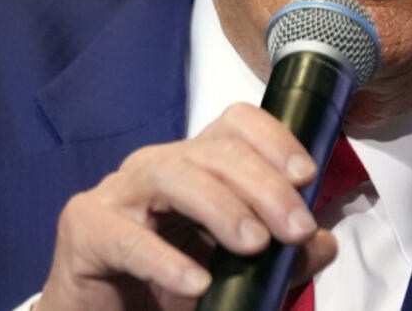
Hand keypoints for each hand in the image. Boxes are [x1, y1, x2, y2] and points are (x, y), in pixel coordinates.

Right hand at [35, 103, 337, 309]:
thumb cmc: (167, 288)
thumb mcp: (238, 273)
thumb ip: (282, 257)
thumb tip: (324, 243)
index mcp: (195, 164)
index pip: (235, 124)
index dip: (273, 138)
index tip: (307, 176)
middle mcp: (157, 165)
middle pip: (213, 151)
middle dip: (264, 185)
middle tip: (296, 228)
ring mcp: (118, 192)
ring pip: (173, 176)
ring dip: (221, 206)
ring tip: (254, 243)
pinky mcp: (86, 228)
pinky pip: (127, 237)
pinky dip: (165, 260)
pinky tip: (195, 283)